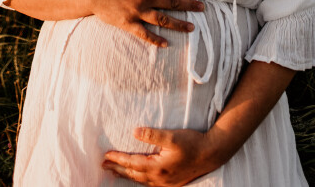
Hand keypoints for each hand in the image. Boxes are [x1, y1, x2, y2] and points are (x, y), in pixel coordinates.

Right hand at [91, 0, 204, 47]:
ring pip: (163, 19)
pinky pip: (144, 34)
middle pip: (172, 3)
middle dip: (189, 5)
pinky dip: (156, 40)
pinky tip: (166, 44)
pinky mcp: (128, 23)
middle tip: (203, 8)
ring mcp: (137, 11)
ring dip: (179, 24)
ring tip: (192, 28)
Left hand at [102, 126, 219, 185]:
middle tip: (103, 166)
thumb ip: (153, 134)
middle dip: (118, 170)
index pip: (132, 163)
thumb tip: (134, 132)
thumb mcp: (172, 136)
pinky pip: (149, 184)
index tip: (106, 156)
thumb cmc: (192, 143)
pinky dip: (139, 179)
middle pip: (133, 175)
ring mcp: (165, 183)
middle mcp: (159, 179)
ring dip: (127, 175)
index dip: (118, 159)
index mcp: (157, 167)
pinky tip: (138, 176)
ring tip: (116, 171)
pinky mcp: (171, 183)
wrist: (211, 154)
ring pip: (141, 181)